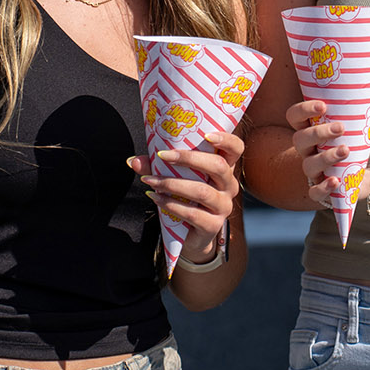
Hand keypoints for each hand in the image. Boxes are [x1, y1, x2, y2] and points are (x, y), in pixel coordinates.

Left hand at [130, 129, 244, 262]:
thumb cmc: (185, 197)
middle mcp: (229, 186)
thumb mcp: (174, 176)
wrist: (191, 235)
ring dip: (173, 183)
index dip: (226, 139)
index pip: (236, 148)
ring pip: (202, 191)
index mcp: (224, 168)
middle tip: (162, 155)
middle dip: (188, 159)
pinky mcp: (212, 225)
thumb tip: (133, 161)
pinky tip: (154, 197)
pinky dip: (170, 204)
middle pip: (218, 166)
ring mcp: (223, 207)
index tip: (206, 135)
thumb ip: (157, 166)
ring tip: (150, 181)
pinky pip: (192, 213)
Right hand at [287, 99, 369, 211]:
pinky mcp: (322, 190)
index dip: (303, 109)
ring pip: (309, 164)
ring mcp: (313, 170)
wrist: (362, 177)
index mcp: (313, 129)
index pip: (296, 116)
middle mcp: (308, 149)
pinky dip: (324, 187)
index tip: (323, 106)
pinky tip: (336, 181)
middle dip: (318, 132)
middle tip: (340, 128)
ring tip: (346, 151)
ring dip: (326, 157)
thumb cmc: (359, 148)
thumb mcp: (368, 134)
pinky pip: (314, 191)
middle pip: (300, 139)